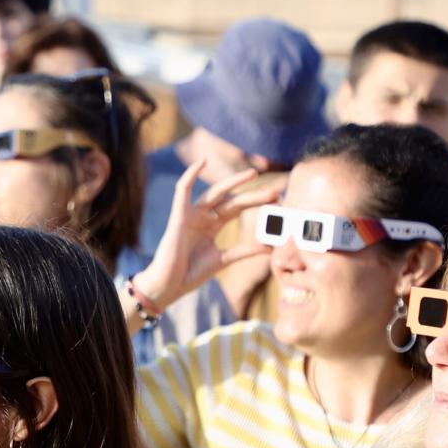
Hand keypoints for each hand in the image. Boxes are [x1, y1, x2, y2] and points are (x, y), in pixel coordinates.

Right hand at [134, 159, 281, 312]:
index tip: (278, 200)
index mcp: (213, 225)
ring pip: (214, 193)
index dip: (257, 203)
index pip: (238, 208)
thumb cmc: (190, 274)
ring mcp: (191, 215)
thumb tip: (269, 248)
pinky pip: (182, 191)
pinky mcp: (178, 216)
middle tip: (275, 193)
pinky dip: (190, 175)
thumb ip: (244, 251)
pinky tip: (202, 161)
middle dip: (253, 196)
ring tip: (253, 174)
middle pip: (232, 201)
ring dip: (233, 183)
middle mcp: (203, 217)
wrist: (169, 286)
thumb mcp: (223, 260)